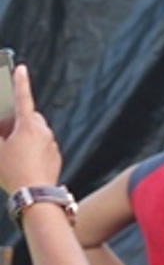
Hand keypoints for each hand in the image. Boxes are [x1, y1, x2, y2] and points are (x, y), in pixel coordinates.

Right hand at [0, 65, 61, 192]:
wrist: (36, 196)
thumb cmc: (13, 173)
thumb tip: (1, 130)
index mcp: (28, 126)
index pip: (23, 98)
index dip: (21, 82)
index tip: (22, 68)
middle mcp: (44, 133)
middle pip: (30, 116)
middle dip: (18, 119)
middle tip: (5, 132)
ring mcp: (52, 145)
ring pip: (38, 131)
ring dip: (26, 134)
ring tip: (13, 149)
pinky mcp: (56, 156)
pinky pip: (44, 145)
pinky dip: (34, 146)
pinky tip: (25, 159)